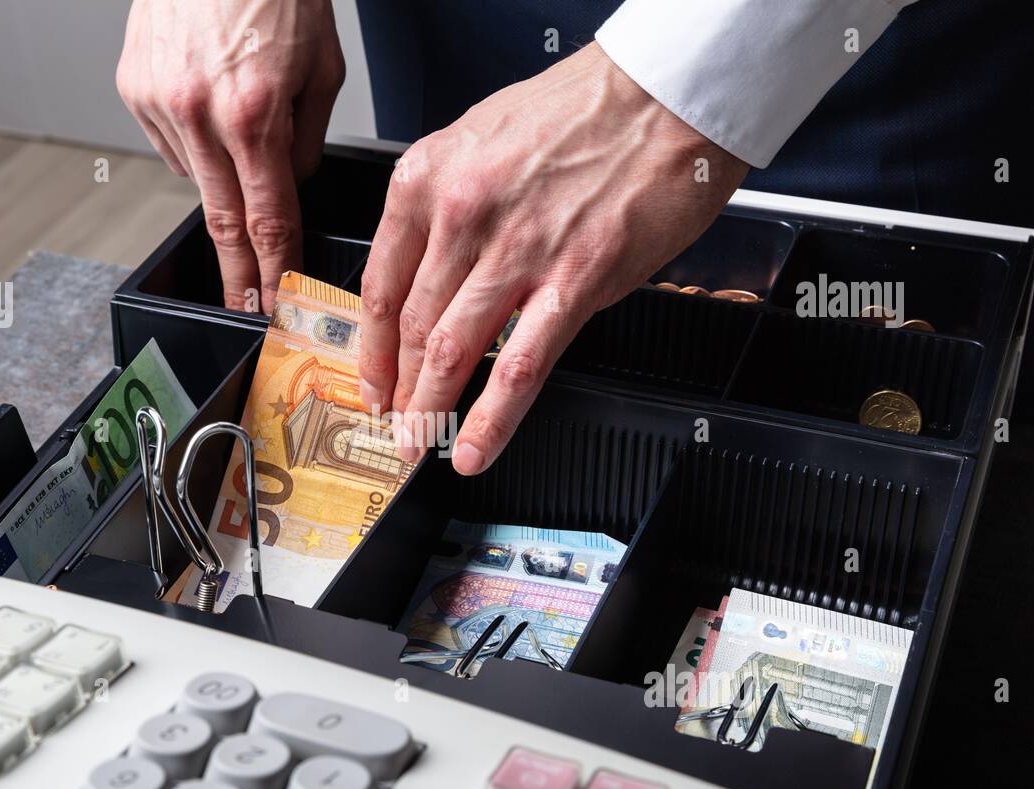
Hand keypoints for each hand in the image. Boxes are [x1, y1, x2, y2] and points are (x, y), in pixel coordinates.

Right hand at [117, 0, 344, 311]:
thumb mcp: (323, 70)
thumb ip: (305, 142)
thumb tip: (288, 188)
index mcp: (252, 113)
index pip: (267, 218)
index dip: (274, 268)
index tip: (276, 302)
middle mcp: (198, 113)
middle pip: (221, 220)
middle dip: (239, 272)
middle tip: (246, 307)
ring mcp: (159, 103)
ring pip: (197, 178)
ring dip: (223, 180)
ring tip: (241, 133)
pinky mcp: (134, 88)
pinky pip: (171, 144)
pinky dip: (195, 143)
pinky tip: (210, 109)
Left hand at [358, 42, 748, 474]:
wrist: (664, 94)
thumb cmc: (582, 111)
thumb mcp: (480, 141)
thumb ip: (447, 209)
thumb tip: (434, 276)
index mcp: (429, 179)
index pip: (378, 285)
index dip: (370, 349)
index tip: (372, 381)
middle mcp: (462, 215)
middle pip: (410, 326)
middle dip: (398, 391)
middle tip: (396, 426)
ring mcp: (517, 251)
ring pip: (451, 350)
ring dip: (431, 410)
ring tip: (423, 444)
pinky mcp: (574, 280)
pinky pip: (520, 367)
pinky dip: (491, 419)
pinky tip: (474, 449)